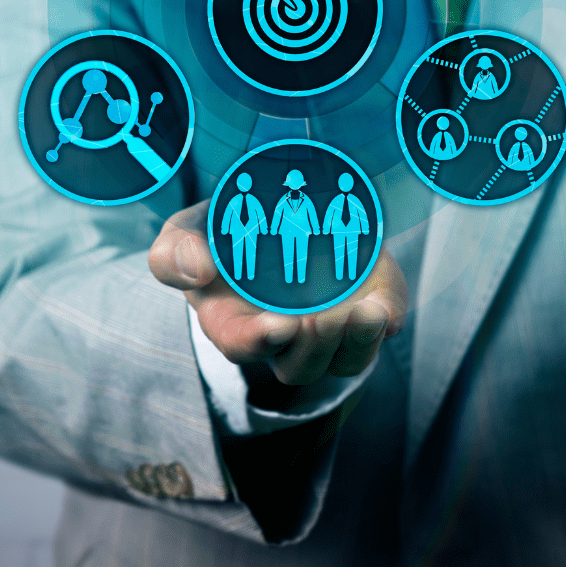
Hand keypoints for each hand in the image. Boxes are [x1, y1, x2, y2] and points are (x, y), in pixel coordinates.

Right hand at [149, 200, 407, 384]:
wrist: (280, 201)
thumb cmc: (226, 227)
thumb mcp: (189, 231)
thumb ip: (175, 252)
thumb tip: (199, 269)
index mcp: (234, 321)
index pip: (243, 345)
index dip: (260, 341)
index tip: (278, 326)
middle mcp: (287, 333)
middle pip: (302, 365)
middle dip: (316, 346)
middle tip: (325, 316)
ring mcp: (331, 321)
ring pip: (348, 358)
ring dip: (359, 343)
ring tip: (367, 314)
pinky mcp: (367, 300)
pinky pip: (384, 324)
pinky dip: (389, 317)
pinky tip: (385, 305)